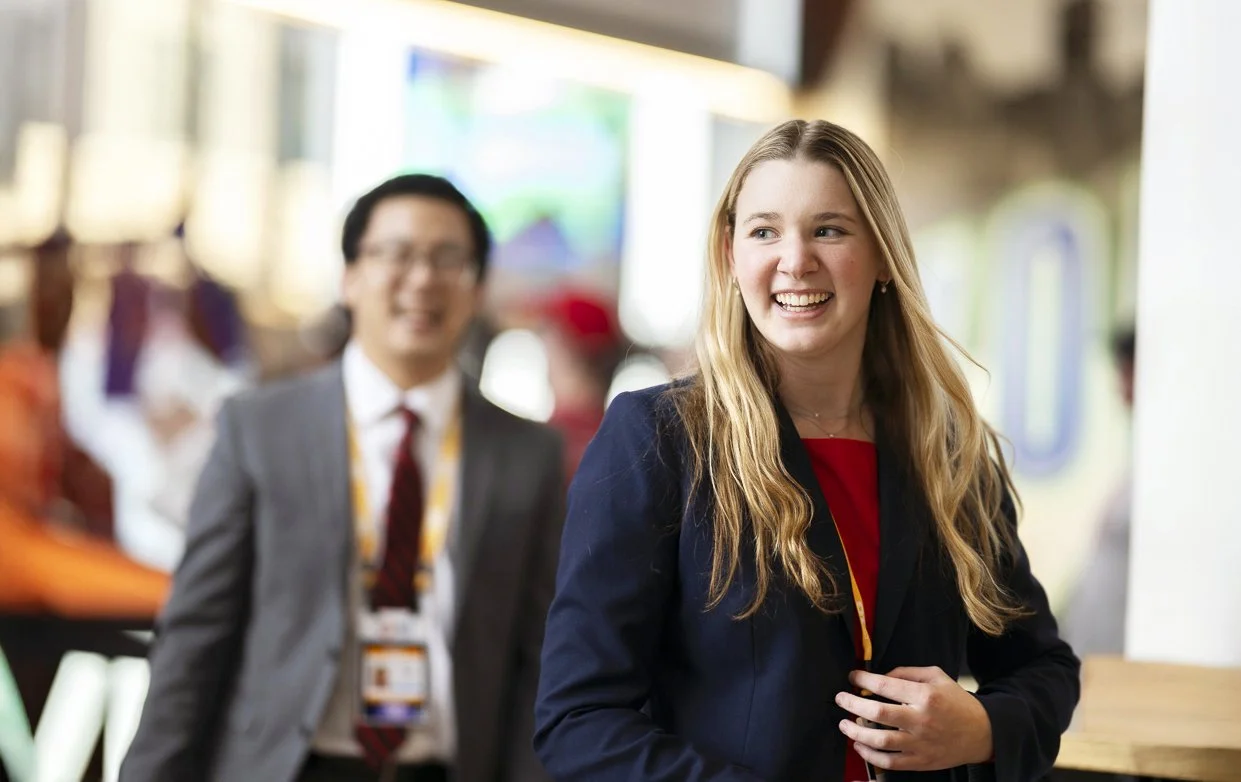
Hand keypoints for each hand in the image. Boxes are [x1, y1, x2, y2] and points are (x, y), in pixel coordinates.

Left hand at [835, 666, 992, 771]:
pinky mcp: (921, 761)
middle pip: (878, 712)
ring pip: (880, 740)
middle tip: (841, 699)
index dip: (864, 680)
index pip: (886, 685)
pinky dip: (870, 755)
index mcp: (925, 695)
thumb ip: (907, 672)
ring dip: (856, 732)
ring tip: (844, 724)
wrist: (982, 732)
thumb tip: (880, 677)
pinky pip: (890, 762)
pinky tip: (860, 746)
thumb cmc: (956, 701)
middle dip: (852, 704)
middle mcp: (921, 719)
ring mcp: (920, 743)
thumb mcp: (936, 676)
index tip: (853, 677)